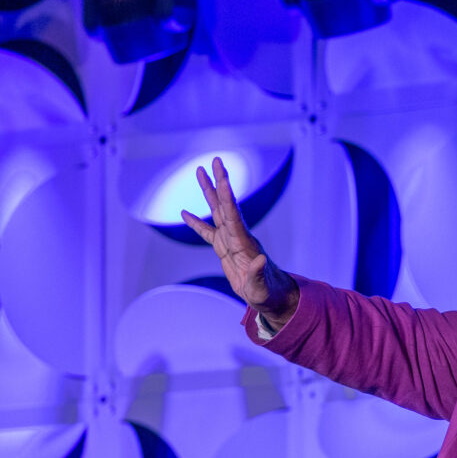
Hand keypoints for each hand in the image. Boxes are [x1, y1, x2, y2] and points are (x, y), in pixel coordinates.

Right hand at [179, 155, 298, 324]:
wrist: (271, 297)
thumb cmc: (267, 293)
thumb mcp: (261, 287)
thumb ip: (258, 273)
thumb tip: (260, 259)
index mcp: (244, 242)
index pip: (233, 215)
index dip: (228, 197)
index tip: (224, 178)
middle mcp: (237, 236)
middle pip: (226, 204)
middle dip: (220, 182)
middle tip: (216, 160)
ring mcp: (230, 240)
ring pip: (216, 211)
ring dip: (209, 191)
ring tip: (200, 171)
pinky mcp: (225, 249)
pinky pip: (207, 232)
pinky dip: (196, 222)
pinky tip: (185, 213)